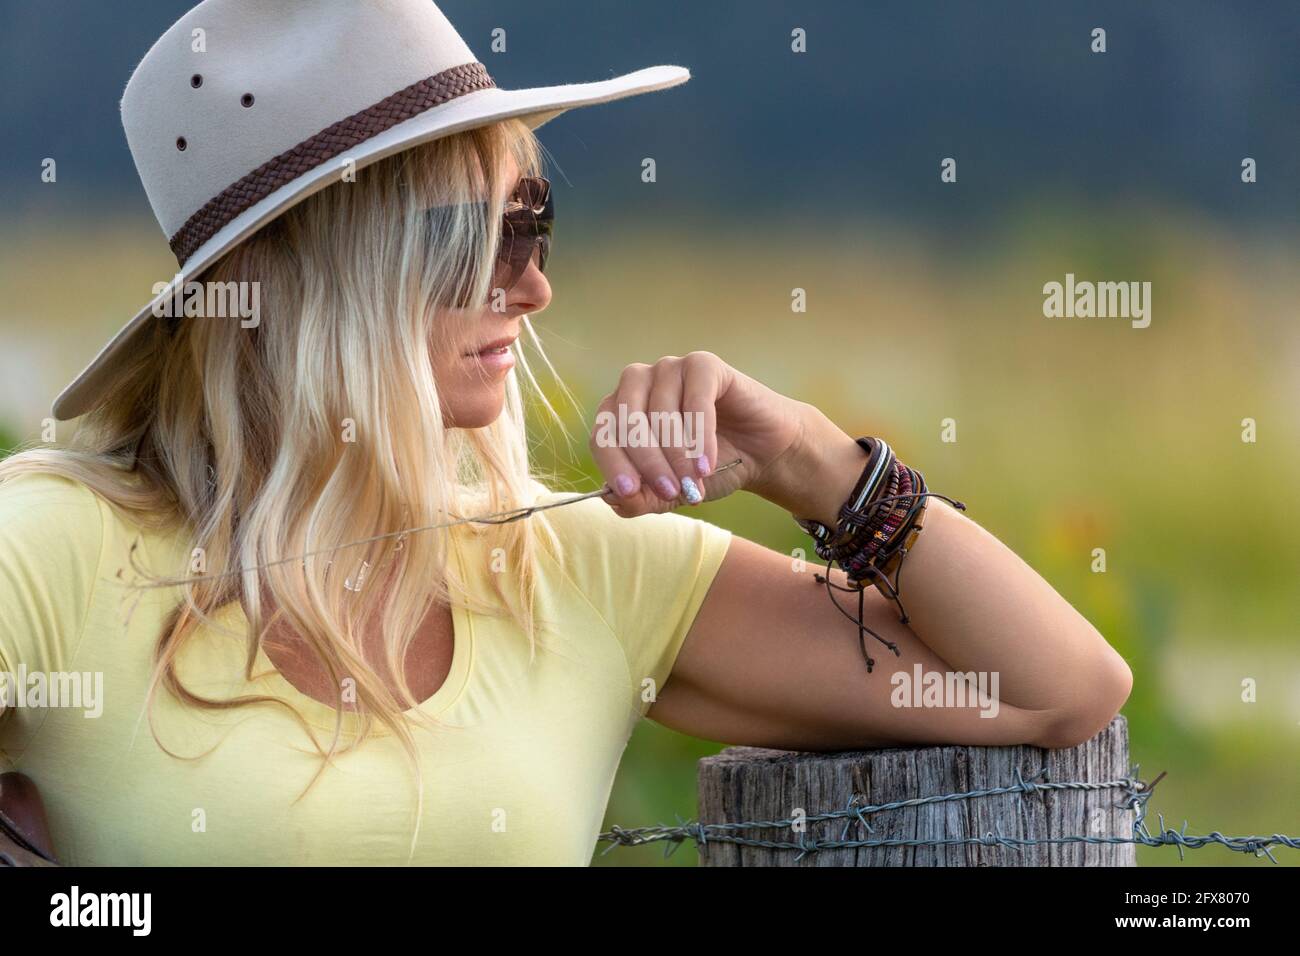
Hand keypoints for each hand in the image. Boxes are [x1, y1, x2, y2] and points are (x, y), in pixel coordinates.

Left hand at [588, 351, 807, 516]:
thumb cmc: (709, 468)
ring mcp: (670, 369)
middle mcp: (639, 383)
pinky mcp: (703, 364)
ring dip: (677, 453)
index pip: (602, 434)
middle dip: (647, 461)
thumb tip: (612, 500)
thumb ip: (640, 498)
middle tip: (670, 490)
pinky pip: (694, 399)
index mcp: (621, 410)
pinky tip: (707, 463)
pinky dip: (699, 435)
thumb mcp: (671, 492)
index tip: (631, 492)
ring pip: (660, 411)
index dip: (614, 464)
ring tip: (695, 482)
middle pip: (627, 419)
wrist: (761, 453)